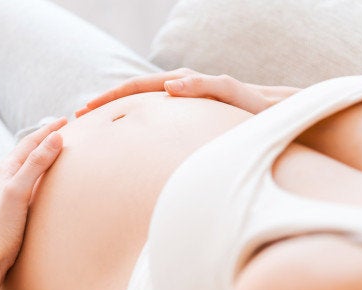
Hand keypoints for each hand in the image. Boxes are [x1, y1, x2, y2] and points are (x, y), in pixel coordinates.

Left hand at [0, 117, 66, 282]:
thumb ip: (36, 164)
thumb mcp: (20, 191)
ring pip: (21, 167)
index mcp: (3, 171)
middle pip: (23, 152)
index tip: (65, 120)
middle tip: (60, 131)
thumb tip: (55, 137)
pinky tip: (35, 183)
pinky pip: (20, 182)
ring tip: (50, 152)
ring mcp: (0, 193)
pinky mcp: (4, 207)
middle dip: (42, 140)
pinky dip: (32, 174)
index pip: (28, 143)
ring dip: (36, 156)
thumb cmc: (0, 228)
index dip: (47, 130)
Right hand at [76, 68, 300, 115]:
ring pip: (147, 102)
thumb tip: (168, 85)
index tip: (85, 110)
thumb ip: (206, 87)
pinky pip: (161, 114)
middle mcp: (186, 89)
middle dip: (108, 102)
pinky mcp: (195, 114)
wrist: (282, 115)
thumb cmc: (261, 109)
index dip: (111, 97)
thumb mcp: (236, 96)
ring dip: (122, 110)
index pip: (141, 86)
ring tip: (99, 124)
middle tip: (80, 116)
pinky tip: (136, 134)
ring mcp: (189, 101)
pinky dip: (142, 119)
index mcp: (189, 84)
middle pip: (138, 91)